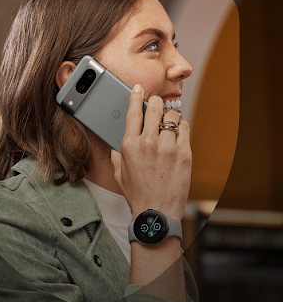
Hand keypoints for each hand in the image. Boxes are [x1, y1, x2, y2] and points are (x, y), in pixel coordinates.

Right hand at [110, 84, 191, 220]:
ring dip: (170, 117)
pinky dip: (181, 127)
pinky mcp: (185, 154)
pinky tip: (177, 133)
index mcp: (129, 145)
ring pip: (172, 116)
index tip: (138, 89)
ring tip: (168, 123)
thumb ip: (117, 153)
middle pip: (155, 108)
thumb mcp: (119, 172)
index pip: (133, 112)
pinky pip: (185, 128)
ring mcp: (168, 147)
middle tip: (156, 104)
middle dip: (156, 102)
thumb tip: (117, 142)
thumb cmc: (137, 194)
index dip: (136, 96)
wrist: (157, 212)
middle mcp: (148, 143)